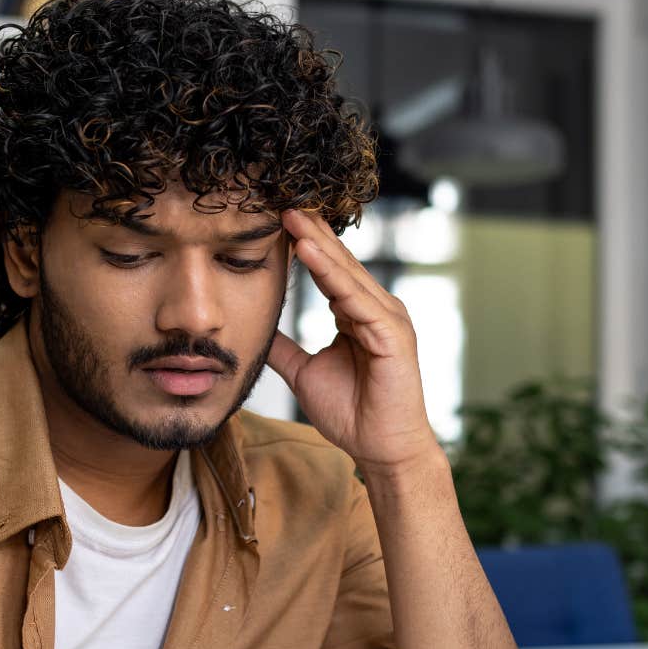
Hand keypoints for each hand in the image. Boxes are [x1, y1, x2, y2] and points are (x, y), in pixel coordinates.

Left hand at [268, 210, 442, 474]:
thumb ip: (283, 348)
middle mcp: (377, 308)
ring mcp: (387, 318)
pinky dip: (332, 275)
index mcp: (358, 313)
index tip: (275, 218)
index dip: (304, 243)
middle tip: (281, 199)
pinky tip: (310, 253)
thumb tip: (255, 330)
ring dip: (318, 244)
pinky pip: (356, 298)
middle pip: (339, 261)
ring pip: (347, 274)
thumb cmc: (352, 413)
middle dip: (310, 230)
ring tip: (291, 216)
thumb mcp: (304, 372)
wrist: (381, 449)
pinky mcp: (392, 335)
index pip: (329, 269)